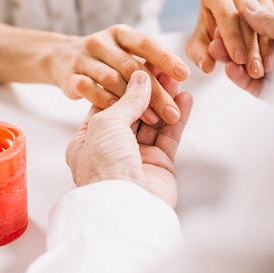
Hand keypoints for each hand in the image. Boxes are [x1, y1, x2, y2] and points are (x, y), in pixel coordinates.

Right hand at [51, 24, 190, 124]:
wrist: (58, 58)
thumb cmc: (104, 60)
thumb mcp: (124, 53)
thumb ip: (146, 65)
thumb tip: (177, 81)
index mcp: (121, 34)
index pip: (146, 44)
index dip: (166, 59)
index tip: (184, 75)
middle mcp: (101, 43)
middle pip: (132, 67)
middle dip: (155, 92)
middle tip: (172, 111)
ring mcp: (83, 59)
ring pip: (112, 79)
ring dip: (133, 101)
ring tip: (153, 119)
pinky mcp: (69, 77)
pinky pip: (90, 90)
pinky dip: (106, 101)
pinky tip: (121, 115)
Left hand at [65, 70, 192, 208]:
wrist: (124, 207)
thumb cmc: (104, 167)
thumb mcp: (106, 123)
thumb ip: (126, 100)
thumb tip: (139, 78)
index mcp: (87, 139)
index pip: (107, 104)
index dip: (123, 84)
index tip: (139, 65)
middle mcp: (111, 148)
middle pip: (132, 111)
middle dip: (146, 89)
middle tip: (162, 67)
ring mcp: (135, 157)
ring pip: (153, 121)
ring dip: (164, 99)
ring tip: (177, 77)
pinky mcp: (159, 166)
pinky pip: (169, 136)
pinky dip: (178, 118)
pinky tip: (186, 99)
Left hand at [185, 0, 273, 77]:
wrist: (231, 5)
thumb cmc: (213, 24)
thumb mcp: (202, 37)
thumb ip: (199, 51)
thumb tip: (206, 65)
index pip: (225, 13)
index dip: (232, 38)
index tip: (238, 60)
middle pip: (246, 14)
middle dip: (251, 46)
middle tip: (254, 70)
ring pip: (265, 14)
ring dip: (267, 43)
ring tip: (265, 66)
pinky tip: (272, 54)